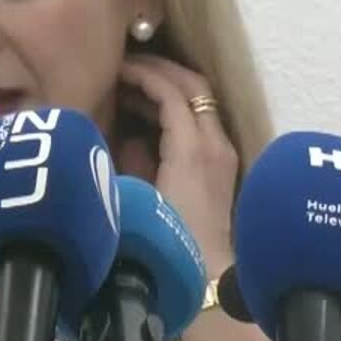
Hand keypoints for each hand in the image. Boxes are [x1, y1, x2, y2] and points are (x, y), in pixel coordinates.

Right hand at [115, 54, 239, 266]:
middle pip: (194, 86)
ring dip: (171, 88)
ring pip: (201, 102)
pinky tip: (152, 119)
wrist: (204, 275)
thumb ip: (131, 158)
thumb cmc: (164, 238)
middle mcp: (213, 142)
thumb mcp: (136, 195)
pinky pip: (201, 122)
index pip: (171, 92)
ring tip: (135, 88)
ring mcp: (223, 153)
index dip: (143, 74)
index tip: (117, 68)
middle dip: (162, 70)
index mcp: (191, 147)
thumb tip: (128, 136)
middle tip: (129, 65)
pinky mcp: (223, 166)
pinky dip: (178, 111)